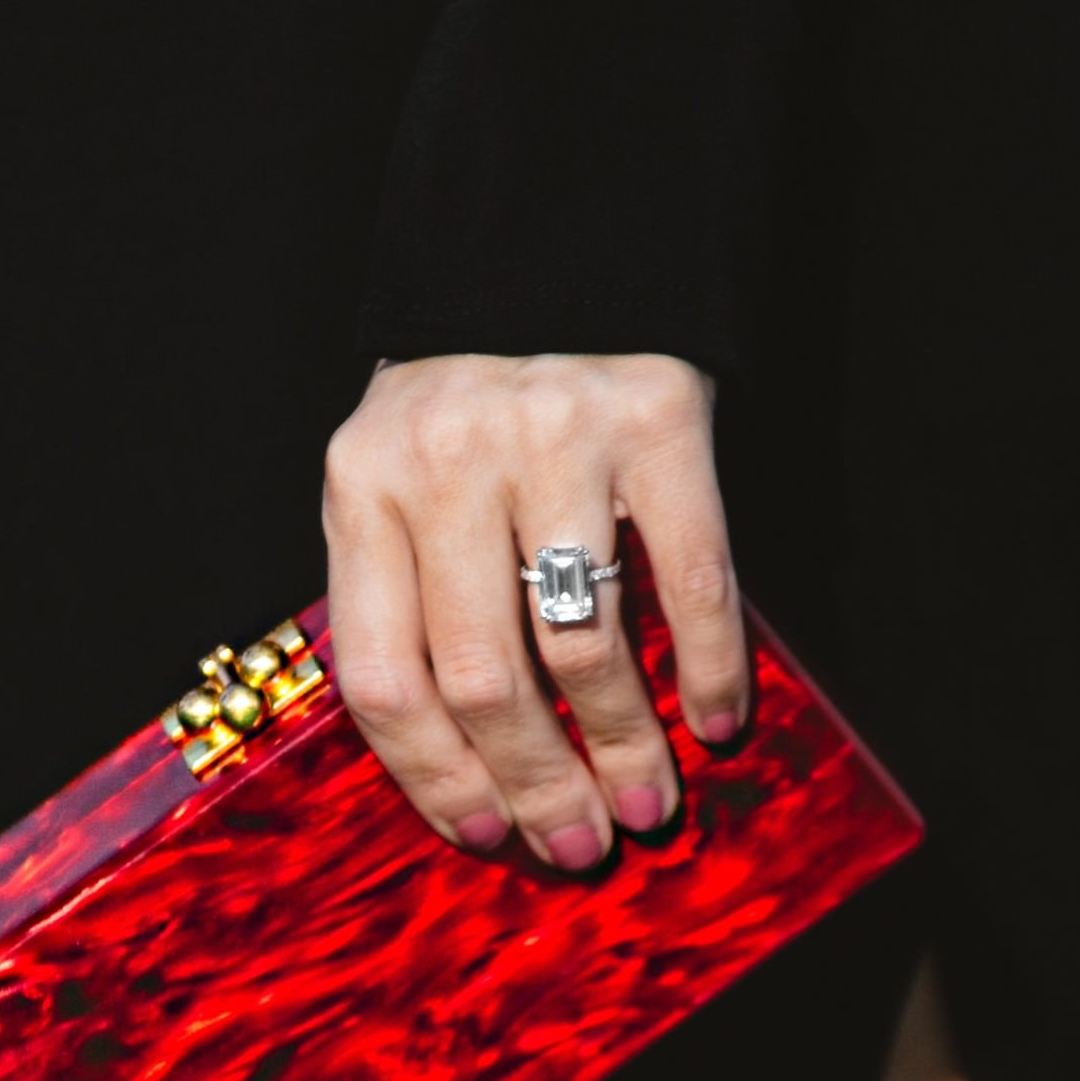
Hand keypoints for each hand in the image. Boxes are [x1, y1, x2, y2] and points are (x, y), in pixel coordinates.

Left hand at [322, 352, 750, 868]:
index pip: (380, 675)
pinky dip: (711, 666)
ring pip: (582, 641)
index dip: (433, 777)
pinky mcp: (659, 417)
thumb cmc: (474, 392)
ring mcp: (554, 437)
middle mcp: (447, 462)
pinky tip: (718, 720)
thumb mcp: (400, 474)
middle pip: (480, 677)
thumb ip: (408, 587)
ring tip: (649, 802)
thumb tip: (468, 765)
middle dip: (535, 783)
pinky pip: (693, 578)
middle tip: (578, 845)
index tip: (486, 835)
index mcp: (361, 487)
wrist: (558, 235)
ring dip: (622, 744)